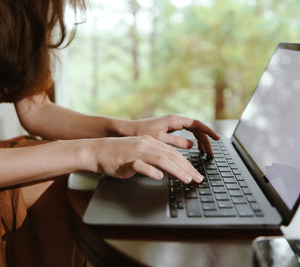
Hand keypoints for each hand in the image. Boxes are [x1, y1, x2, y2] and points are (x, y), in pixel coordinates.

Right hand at [84, 135, 203, 183]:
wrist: (98, 151)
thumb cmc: (118, 154)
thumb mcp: (140, 152)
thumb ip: (154, 158)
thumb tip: (168, 169)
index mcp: (150, 142)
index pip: (173, 153)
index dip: (187, 163)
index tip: (196, 174)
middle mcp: (146, 145)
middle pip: (171, 156)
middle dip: (187, 168)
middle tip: (198, 179)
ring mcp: (137, 152)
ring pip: (161, 159)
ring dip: (176, 170)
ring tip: (187, 179)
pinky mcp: (127, 161)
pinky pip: (141, 166)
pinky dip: (151, 171)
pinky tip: (159, 177)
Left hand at [129, 114, 219, 156]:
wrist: (128, 130)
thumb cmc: (141, 133)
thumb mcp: (159, 139)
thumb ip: (176, 142)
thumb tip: (192, 145)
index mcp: (175, 120)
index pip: (197, 124)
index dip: (208, 132)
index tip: (217, 139)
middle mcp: (175, 120)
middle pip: (196, 129)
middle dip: (205, 140)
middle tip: (210, 153)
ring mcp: (172, 124)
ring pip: (191, 131)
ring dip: (200, 141)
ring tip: (204, 152)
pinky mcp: (169, 129)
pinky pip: (185, 133)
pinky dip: (192, 141)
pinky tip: (194, 148)